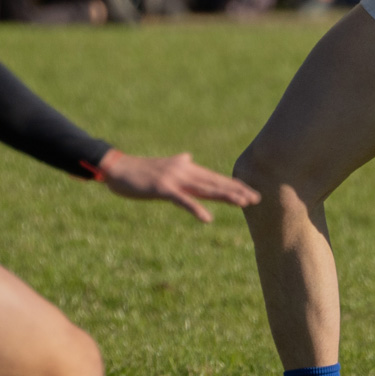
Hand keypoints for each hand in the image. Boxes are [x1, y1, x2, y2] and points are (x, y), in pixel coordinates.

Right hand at [96, 149, 259, 222]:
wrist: (117, 167)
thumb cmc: (139, 171)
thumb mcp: (163, 166)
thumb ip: (179, 163)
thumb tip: (189, 157)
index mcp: (186, 168)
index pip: (214, 178)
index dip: (233, 185)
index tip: (251, 192)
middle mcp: (184, 170)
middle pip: (215, 183)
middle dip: (236, 191)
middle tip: (257, 198)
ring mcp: (174, 179)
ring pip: (205, 189)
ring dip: (225, 196)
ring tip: (243, 204)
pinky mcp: (162, 188)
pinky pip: (183, 200)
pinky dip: (196, 209)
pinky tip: (208, 218)